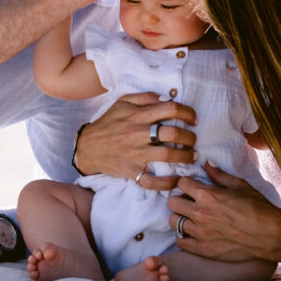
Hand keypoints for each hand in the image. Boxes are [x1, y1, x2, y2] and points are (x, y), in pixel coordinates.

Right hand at [75, 91, 197, 190]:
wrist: (87, 147)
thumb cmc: (108, 123)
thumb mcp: (122, 103)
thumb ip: (145, 97)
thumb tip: (166, 98)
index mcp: (138, 115)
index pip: (170, 109)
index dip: (188, 113)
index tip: (193, 120)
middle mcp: (137, 133)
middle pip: (172, 133)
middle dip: (190, 137)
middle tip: (193, 140)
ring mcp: (134, 154)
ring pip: (167, 156)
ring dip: (185, 157)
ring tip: (192, 156)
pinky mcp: (131, 171)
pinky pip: (152, 181)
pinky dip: (167, 183)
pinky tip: (177, 180)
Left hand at [167, 161, 280, 262]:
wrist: (270, 235)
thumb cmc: (258, 207)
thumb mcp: (240, 185)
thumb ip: (220, 175)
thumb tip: (207, 164)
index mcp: (208, 195)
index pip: (181, 183)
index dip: (186, 183)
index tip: (191, 186)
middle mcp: (200, 213)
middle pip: (172, 202)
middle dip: (179, 199)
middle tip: (188, 201)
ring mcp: (200, 233)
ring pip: (173, 221)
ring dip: (179, 218)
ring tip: (190, 218)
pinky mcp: (204, 250)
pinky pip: (180, 242)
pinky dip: (183, 237)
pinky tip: (192, 234)